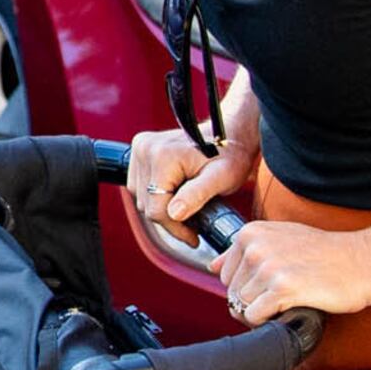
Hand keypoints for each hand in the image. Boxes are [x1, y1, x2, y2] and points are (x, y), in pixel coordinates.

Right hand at [129, 128, 256, 243]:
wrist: (231, 132)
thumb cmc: (231, 155)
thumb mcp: (222, 178)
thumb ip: (197, 195)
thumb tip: (174, 213)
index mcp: (163, 156)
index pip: (156, 207)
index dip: (175, 228)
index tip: (193, 238)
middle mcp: (146, 148)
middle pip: (146, 204)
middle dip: (170, 218)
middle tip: (195, 224)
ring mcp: (140, 147)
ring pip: (141, 196)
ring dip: (162, 206)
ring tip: (188, 206)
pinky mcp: (140, 149)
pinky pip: (139, 185)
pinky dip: (156, 195)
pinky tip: (176, 193)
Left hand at [216, 217, 370, 321]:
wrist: (363, 262)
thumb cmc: (326, 253)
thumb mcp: (282, 238)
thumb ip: (246, 250)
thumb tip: (213, 266)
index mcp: (251, 233)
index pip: (225, 274)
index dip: (247, 286)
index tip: (271, 284)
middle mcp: (256, 247)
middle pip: (232, 292)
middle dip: (254, 301)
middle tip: (283, 296)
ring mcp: (268, 267)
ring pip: (242, 307)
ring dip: (264, 312)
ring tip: (289, 301)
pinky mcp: (282, 289)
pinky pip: (254, 316)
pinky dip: (269, 320)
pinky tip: (289, 309)